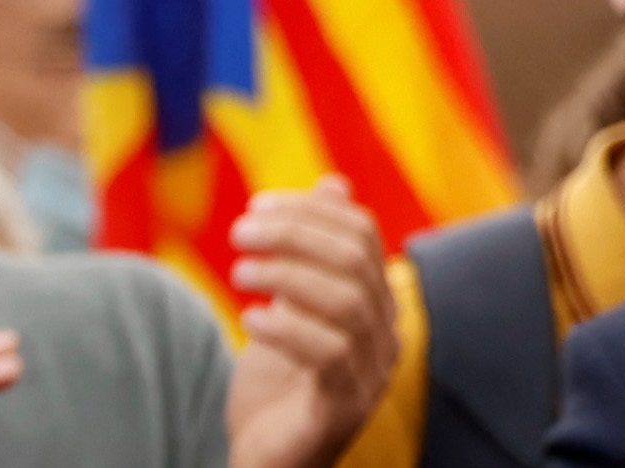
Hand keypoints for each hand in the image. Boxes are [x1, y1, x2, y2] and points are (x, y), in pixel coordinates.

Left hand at [221, 179, 396, 467]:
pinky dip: (288, 328)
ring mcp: (370, 374)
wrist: (267, 465)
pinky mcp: (342, 409)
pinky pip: (328, 356)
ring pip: (348, 303)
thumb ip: (312, 257)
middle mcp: (387, 335)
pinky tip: (250, 318)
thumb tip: (334, 184)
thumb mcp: (291, 311)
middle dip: (297, 236)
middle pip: (357, 262)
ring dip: (289, 276)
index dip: (312, 212)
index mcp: (379, 305)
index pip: (363, 235)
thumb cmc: (278, 389)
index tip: (257, 205)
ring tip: (238, 270)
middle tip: (240, 231)